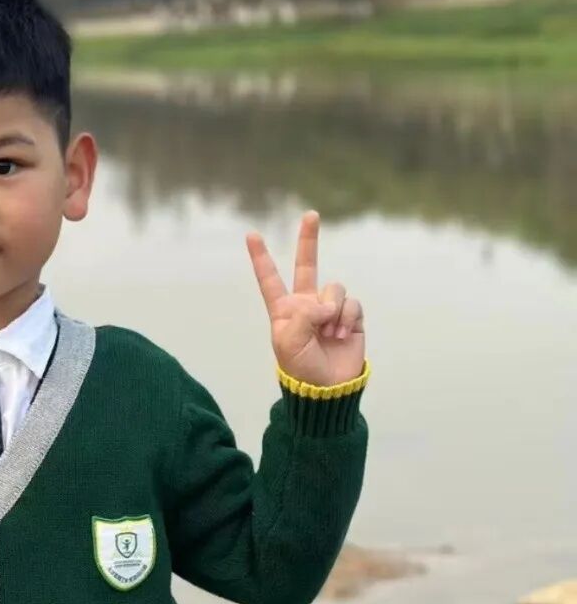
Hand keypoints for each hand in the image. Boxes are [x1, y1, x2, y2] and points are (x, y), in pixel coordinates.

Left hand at [246, 211, 365, 386]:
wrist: (327, 388)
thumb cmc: (300, 366)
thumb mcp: (288, 341)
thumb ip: (303, 314)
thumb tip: (326, 303)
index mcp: (283, 310)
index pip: (270, 279)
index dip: (261, 258)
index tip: (252, 234)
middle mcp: (306, 304)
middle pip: (307, 265)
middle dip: (309, 239)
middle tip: (311, 215)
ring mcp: (329, 309)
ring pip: (335, 288)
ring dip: (332, 310)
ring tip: (328, 333)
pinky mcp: (351, 316)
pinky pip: (352, 303)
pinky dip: (346, 318)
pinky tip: (341, 335)